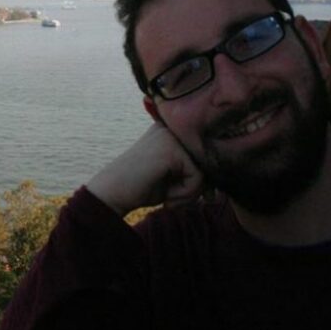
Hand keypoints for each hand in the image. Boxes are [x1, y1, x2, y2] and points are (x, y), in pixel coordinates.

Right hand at [86, 123, 205, 217]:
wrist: (111, 193)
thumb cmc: (141, 188)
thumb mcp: (173, 176)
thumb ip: (194, 172)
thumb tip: (219, 184)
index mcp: (172, 130)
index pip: (203, 153)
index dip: (204, 179)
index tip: (200, 196)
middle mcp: (172, 128)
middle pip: (207, 160)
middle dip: (199, 187)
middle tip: (178, 201)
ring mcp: (171, 136)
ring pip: (204, 171)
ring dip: (190, 193)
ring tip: (169, 198)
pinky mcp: (171, 149)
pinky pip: (197, 177)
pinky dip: (184, 194)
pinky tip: (166, 196)